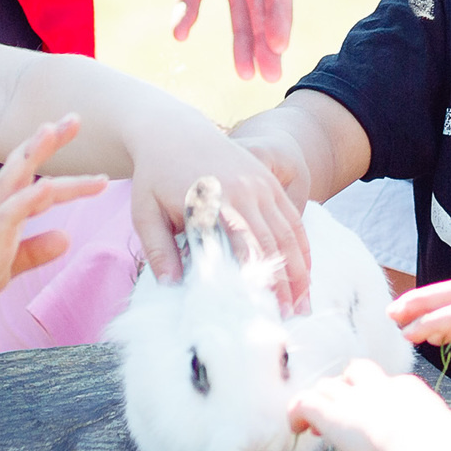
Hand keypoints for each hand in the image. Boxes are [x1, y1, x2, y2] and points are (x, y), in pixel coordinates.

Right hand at [0, 117, 107, 334]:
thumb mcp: (7, 265)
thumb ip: (34, 250)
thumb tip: (66, 238)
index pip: (34, 183)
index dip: (61, 167)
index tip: (85, 150)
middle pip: (22, 169)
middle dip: (47, 143)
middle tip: (73, 118)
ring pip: (10, 182)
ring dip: (31, 155)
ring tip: (51, 131)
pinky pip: (5, 219)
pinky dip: (26, 202)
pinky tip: (45, 189)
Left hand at [129, 125, 311, 309]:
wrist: (173, 130)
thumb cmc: (155, 175)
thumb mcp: (145, 211)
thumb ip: (158, 248)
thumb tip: (172, 285)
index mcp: (212, 200)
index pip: (240, 248)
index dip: (253, 281)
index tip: (259, 312)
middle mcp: (243, 191)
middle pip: (270, 245)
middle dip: (282, 285)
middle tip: (288, 319)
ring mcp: (260, 185)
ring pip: (288, 233)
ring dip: (299, 270)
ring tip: (302, 305)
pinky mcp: (268, 182)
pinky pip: (292, 218)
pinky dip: (302, 246)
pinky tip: (305, 272)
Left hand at [291, 359, 450, 450]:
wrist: (422, 446)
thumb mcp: (447, 438)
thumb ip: (441, 440)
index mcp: (409, 390)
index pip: (386, 384)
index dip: (375, 399)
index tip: (375, 419)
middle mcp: (378, 387)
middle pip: (355, 372)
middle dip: (347, 387)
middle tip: (343, 411)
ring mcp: (354, 398)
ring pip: (328, 386)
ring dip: (322, 401)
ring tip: (316, 423)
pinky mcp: (332, 413)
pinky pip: (305, 402)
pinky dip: (297, 412)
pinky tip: (296, 427)